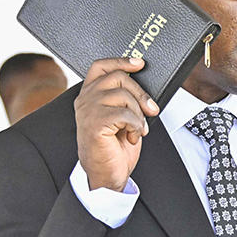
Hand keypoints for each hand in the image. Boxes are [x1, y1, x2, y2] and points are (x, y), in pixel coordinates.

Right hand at [74, 58, 158, 190]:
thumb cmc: (114, 147)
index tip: (140, 64)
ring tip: (138, 129)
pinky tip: (133, 136)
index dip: (121, 61)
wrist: (108, 175)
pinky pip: (124, 114)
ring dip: (138, 114)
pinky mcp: (94, 123)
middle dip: (140, 92)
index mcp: (90, 95)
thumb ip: (125, 99)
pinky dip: (136, 125)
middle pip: (118, 77)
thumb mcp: (121, 117)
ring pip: (123, 95)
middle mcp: (85, 99)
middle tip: (151, 109)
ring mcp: (88, 110)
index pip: (101, 66)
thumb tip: (143, 85)